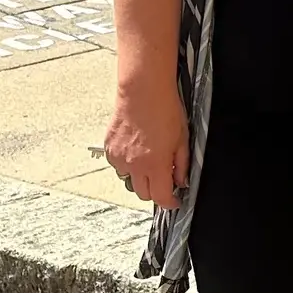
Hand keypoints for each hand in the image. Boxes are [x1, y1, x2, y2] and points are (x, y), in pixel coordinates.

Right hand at [103, 80, 188, 209]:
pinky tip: (136, 150)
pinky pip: (118, 166)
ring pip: (129, 180)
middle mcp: (135, 165)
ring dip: (140, 177)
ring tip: (149, 160)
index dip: (170, 202)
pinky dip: (127, 164)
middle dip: (156, 190)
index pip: (161, 198)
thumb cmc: (164, 109)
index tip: (175, 200)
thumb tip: (182, 181)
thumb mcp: (183, 138)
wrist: (143, 90)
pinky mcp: (110, 148)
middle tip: (164, 178)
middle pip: (144, 194)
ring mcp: (120, 158)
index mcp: (155, 165)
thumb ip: (182, 164)